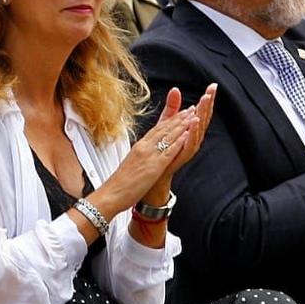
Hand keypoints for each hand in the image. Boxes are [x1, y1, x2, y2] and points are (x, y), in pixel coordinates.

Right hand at [97, 85, 215, 214]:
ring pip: (168, 136)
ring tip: (193, 116)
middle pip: (164, 129)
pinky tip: (187, 135)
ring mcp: (149, 155)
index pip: (156, 129)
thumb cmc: (118, 184)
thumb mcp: (130, 164)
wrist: (111, 194)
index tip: (179, 113)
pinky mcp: (154, 166)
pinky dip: (179, 141)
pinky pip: (169, 151)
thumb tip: (144, 154)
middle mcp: (144, 147)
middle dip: (178, 118)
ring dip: (182, 125)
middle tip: (190, 109)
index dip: (169, 120)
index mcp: (138, 147)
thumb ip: (139, 157)